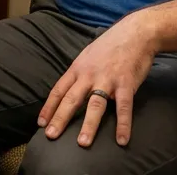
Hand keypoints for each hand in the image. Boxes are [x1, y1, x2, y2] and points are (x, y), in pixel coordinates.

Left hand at [37, 14, 156, 147]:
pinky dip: (123, 124)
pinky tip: (121, 140)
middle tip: (51, 136)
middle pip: (72, 99)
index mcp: (77, 69)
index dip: (49, 107)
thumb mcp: (87, 56)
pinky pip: (124, 107)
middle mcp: (89, 75)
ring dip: (88, 125)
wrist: (135, 33)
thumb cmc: (110, 46)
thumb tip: (69, 91)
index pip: (58, 90)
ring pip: (95, 104)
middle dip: (60, 118)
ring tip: (82, 142)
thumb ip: (79, 74)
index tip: (41, 124)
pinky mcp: (126, 83)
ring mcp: (108, 79)